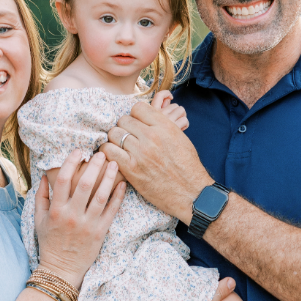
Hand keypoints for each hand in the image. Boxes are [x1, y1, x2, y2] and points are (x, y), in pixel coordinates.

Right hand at [35, 151, 124, 286]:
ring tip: (114, 164)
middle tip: (101, 153)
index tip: (78, 151)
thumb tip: (45, 175)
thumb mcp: (39, 219)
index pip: (63, 180)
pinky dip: (118, 196)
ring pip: (101, 196)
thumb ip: (41, 197)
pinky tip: (122, 184)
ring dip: (109, 178)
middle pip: (85, 185)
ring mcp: (88, 224)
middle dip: (94, 166)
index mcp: (56, 210)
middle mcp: (72, 216)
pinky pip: (112, 211)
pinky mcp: (101, 232)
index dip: (70, 163)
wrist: (61, 268)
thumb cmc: (50, 242)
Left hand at [101, 99, 212, 221]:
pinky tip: (115, 157)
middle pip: (123, 120)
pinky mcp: (131, 168)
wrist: (192, 193)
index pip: (138, 108)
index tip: (137, 125)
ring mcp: (140, 152)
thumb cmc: (188, 167)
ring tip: (122, 148)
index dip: (135, 116)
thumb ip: (163, 125)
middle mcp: (152, 136)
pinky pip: (108, 150)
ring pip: (114, 134)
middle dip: (125, 128)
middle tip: (129, 139)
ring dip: (116, 140)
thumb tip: (146, 119)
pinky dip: (108, 152)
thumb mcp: (181, 138)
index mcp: (165, 126)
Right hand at [152, 90, 188, 130]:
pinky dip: (185, 124)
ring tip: (178, 122)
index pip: (159, 96)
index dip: (166, 93)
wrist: (158, 151)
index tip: (171, 97)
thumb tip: (168, 99)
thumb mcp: (154, 120)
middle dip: (177, 111)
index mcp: (152, 111)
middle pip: (175, 105)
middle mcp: (159, 114)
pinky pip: (185, 120)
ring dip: (182, 116)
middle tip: (175, 118)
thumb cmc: (157, 132)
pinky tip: (181, 128)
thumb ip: (161, 108)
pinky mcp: (174, 127)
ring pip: (181, 110)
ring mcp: (167, 120)